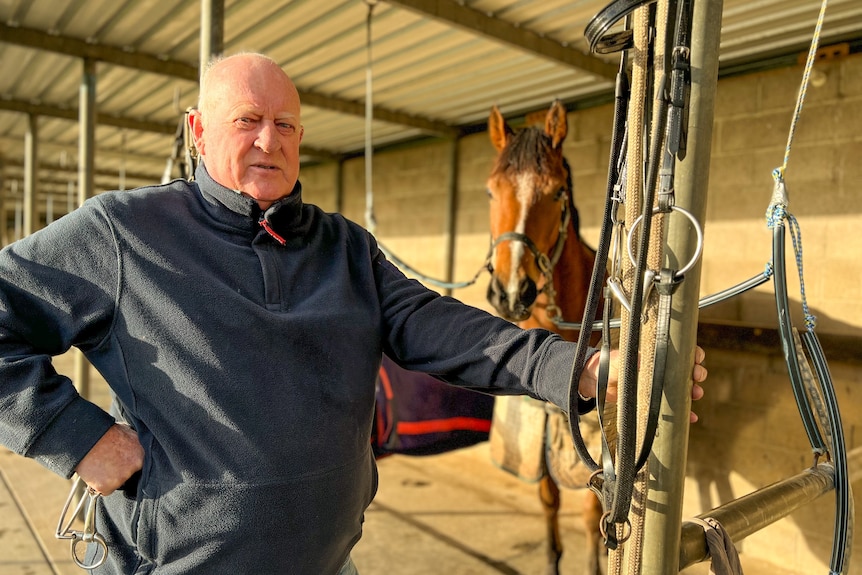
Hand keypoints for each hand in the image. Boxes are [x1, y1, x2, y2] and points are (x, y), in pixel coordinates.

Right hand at [74, 423, 144, 494]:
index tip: (122, 461)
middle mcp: (135, 467)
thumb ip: (136, 446)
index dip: (129, 464)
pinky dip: (100, 485)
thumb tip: (138, 449)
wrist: (86, 439)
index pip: (139, 466)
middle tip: (109, 462)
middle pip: (129, 475)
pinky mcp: (107, 486)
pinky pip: (105, 490)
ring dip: (110, 478)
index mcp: (141, 454)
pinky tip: (96, 473)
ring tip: (101, 464)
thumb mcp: (128, 434)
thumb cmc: (105, 434)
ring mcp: (121, 478)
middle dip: (121, 471)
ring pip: (118, 483)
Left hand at [579, 346, 706, 422]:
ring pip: (683, 389)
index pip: (680, 352)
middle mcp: (660, 370)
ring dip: (693, 392)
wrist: (596, 381)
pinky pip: (673, 408)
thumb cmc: (611, 365)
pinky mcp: (654, 401)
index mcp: (656, 355)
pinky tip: (691, 418)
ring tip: (696, 394)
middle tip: (698, 377)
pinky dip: (684, 413)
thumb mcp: (624, 361)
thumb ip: (637, 362)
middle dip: (697, 373)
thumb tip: (648, 362)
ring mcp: (659, 386)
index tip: (697, 359)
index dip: (693, 355)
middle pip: (686, 370)